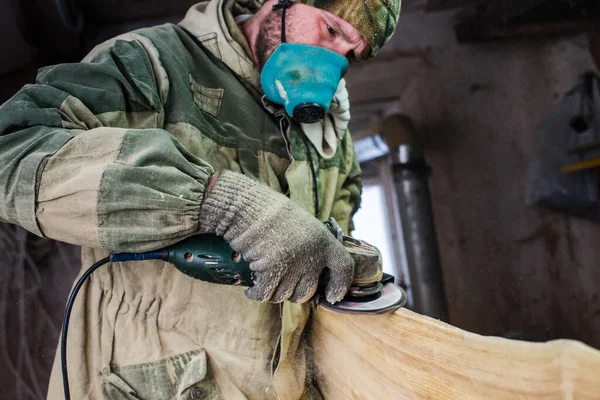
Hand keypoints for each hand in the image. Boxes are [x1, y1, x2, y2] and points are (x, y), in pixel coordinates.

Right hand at [199, 170, 353, 302]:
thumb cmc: (274, 215)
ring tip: (264, 280)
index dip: (340, 286)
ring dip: (273, 293)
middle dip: (294, 293)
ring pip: (285, 295)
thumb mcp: (305, 227)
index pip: (344, 269)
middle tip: (282, 283)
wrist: (250, 206)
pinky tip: (251, 291)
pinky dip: (256, 294)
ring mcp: (293, 264)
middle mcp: (312, 255)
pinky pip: (265, 294)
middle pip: (307, 292)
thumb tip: (314, 276)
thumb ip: (314, 249)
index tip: (332, 296)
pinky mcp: (272, 270)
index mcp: (325, 241)